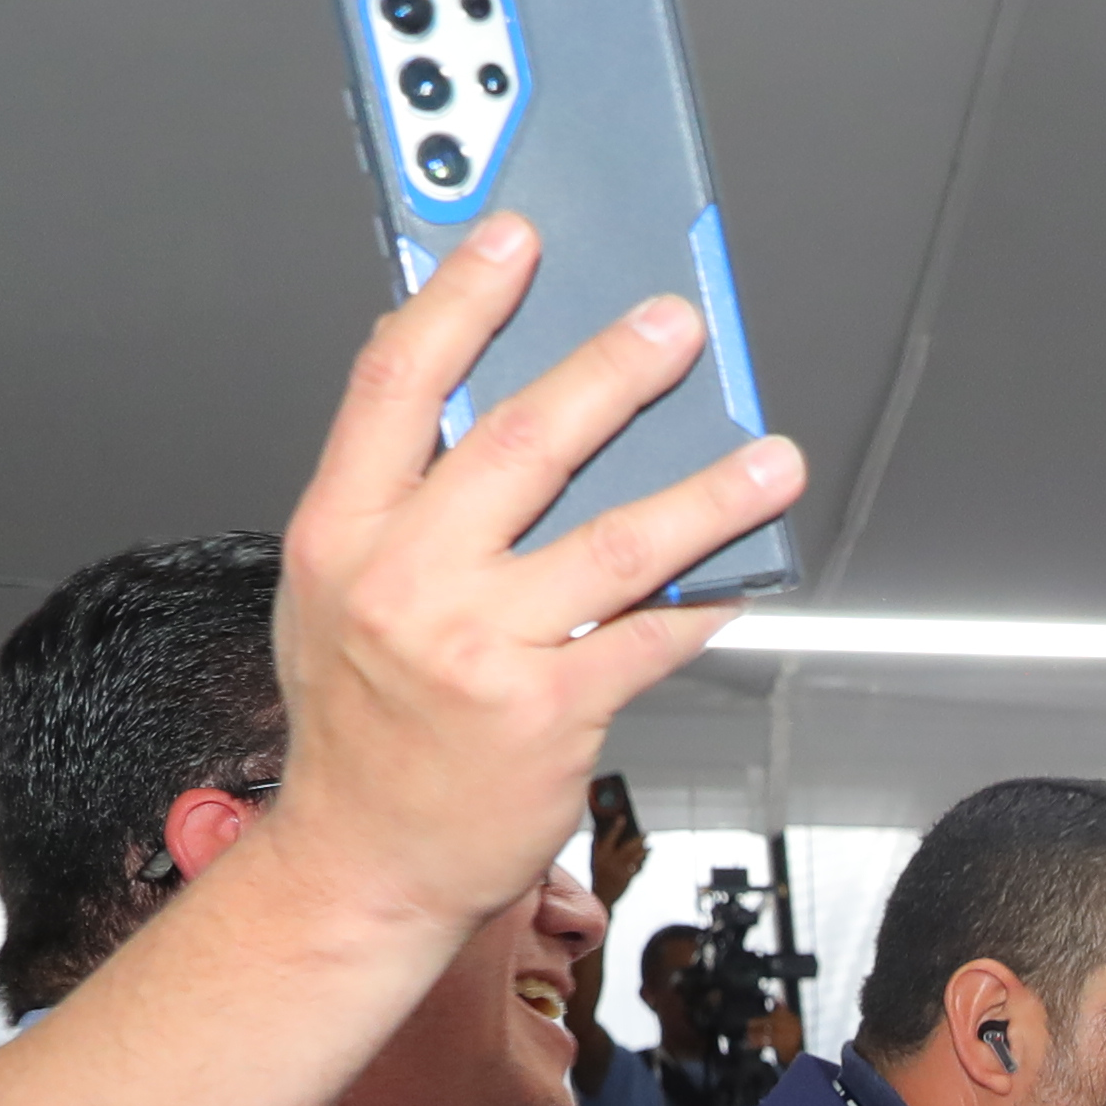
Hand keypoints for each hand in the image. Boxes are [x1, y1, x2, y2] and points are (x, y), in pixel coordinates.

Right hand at [251, 214, 805, 955]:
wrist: (361, 866)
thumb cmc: (358, 731)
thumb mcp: (335, 596)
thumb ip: (397, 505)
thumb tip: (482, 406)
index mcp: (339, 533)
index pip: (397, 383)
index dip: (461, 299)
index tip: (516, 240)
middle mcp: (404, 580)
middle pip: (524, 440)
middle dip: (614, 370)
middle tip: (675, 325)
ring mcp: (478, 645)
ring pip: (616, 540)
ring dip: (708, 491)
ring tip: (769, 458)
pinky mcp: (547, 709)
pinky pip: (649, 638)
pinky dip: (706, 606)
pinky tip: (745, 580)